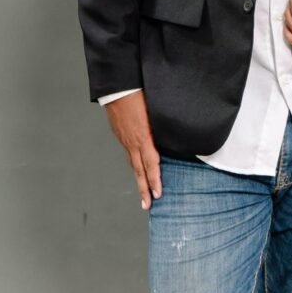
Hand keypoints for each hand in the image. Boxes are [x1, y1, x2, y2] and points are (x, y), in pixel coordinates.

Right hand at [104, 91, 161, 209]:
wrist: (117, 87)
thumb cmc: (138, 93)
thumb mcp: (155, 108)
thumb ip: (164, 123)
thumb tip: (174, 133)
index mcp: (143, 136)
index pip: (151, 162)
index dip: (155, 178)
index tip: (158, 193)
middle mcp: (133, 141)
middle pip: (140, 169)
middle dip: (144, 188)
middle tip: (147, 205)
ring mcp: (125, 139)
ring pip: (133, 164)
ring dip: (139, 180)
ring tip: (143, 194)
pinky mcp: (121, 135)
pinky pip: (129, 154)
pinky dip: (135, 165)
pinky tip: (138, 169)